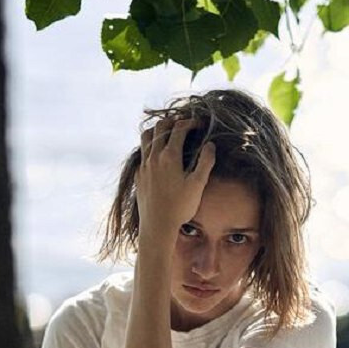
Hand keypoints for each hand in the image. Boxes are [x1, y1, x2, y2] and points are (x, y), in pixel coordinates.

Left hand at [134, 117, 215, 239]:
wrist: (157, 226)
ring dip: (158, 130)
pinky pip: (142, 153)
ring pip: (147, 137)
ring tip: (168, 132)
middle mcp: (153, 157)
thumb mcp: (198, 185)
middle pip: (160, 127)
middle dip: (173, 121)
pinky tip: (158, 154)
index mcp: (169, 156)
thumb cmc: (180, 207)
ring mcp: (144, 166)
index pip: (179, 128)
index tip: (200, 123)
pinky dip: (150, 146)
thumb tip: (210, 144)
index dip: (191, 122)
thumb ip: (205, 162)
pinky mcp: (138, 176)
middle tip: (184, 123)